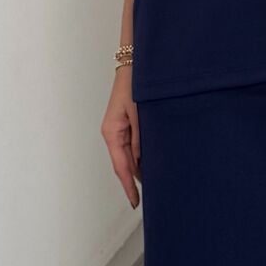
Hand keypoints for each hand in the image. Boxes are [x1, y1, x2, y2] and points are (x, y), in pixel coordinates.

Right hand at [101, 71, 141, 207]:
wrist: (135, 64)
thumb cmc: (135, 84)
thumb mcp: (140, 113)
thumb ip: (141, 138)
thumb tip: (143, 159)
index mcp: (112, 132)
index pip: (121, 167)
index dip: (128, 186)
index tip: (135, 201)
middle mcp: (113, 133)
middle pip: (124, 164)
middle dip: (134, 182)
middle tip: (148, 199)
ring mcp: (118, 129)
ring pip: (129, 156)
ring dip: (139, 170)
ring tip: (153, 185)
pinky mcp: (126, 124)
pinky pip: (131, 146)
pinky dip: (140, 157)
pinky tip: (151, 163)